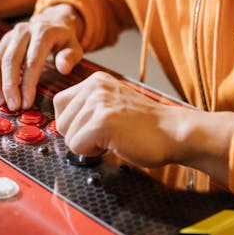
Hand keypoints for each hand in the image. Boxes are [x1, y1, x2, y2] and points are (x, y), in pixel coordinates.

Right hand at [0, 4, 83, 110]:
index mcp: (43, 32)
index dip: (28, 84)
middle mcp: (22, 31)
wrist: (51, 22)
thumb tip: (63, 68)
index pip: (32, 60)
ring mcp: (9, 36)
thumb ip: (70, 57)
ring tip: (1, 102)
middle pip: (10, 60)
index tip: (27, 103)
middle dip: (10, 87)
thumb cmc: (63, 40)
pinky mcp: (0, 43)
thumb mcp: (74, 47)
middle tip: (14, 107)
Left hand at [54, 71, 180, 167]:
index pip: (60, 103)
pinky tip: (113, 144)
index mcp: (96, 81)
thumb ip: (88, 107)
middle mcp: (95, 87)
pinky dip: (92, 153)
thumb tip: (60, 124)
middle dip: (79, 136)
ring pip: (68, 136)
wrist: (173, 132)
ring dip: (88, 145)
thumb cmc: (145, 126)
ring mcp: (98, 103)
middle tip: (106, 135)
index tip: (94, 127)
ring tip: (113, 138)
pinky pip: (77, 147)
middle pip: (61, 121)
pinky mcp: (102, 122)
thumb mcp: (111, 104)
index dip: (73, 122)